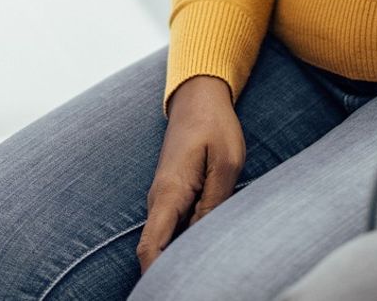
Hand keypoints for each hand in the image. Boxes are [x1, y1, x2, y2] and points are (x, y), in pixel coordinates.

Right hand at [137, 75, 244, 271]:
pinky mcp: (174, 195)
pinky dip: (182, 244)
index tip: (167, 292)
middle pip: (154, 250)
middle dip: (167, 274)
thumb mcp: (226, 162)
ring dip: (176, 259)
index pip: (150, 247)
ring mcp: (165, 198)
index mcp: (169, 194)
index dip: (154, 276)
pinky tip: (202, 252)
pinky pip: (173, 228)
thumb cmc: (214, 125)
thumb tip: (206, 239)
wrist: (198, 96)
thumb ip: (215, 202)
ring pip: (164, 241)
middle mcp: (159, 200)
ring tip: (200, 277)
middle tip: (196, 287)